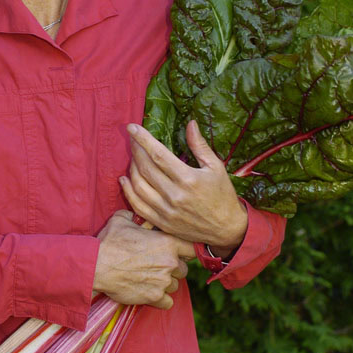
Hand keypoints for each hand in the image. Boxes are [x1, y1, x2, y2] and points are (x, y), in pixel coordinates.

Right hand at [93, 210, 194, 308]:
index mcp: (167, 242)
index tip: (180, 250)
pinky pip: (168, 302)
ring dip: (166, 282)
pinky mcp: (154, 298)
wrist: (97, 265)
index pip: (193, 248)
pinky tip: (150, 290)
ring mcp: (163, 282)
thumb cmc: (111, 241)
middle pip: (184, 268)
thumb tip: (138, 213)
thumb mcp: (123, 219)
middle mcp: (170, 262)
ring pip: (176, 285)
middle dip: (174, 267)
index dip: (187, 249)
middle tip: (158, 264)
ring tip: (151, 277)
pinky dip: (162, 299)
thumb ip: (137, 216)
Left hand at [120, 120, 247, 257]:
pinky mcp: (161, 222)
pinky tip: (125, 179)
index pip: (158, 154)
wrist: (226, 230)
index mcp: (188, 179)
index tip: (132, 127)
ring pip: (138, 185)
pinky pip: (137, 205)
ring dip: (131, 168)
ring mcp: (166, 210)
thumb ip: (200, 145)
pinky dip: (128, 191)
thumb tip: (190, 123)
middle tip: (132, 139)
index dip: (143, 139)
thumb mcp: (216, 167)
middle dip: (136, 149)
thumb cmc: (222, 195)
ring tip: (133, 156)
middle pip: (145, 168)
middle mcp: (174, 195)